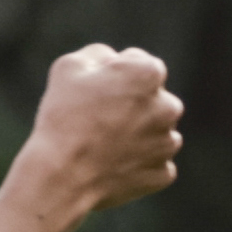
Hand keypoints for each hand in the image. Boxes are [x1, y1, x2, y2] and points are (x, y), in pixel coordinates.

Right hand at [18, 45, 182, 220]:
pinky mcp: (163, 173)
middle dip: (133, 104)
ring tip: (105, 145)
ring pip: (156, 131)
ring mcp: (168, 142)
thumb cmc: (64, 117)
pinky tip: (113, 165)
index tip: (94, 91)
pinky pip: (154, 163)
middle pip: (152, 98)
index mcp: (149, 73)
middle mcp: (169, 106)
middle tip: (99, 119)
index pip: (138, 63)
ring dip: (137, 134)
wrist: (62, 176)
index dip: (114, 75)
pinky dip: (137, 163)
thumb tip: (113, 62)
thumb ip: (99, 55)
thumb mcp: (69, 66)